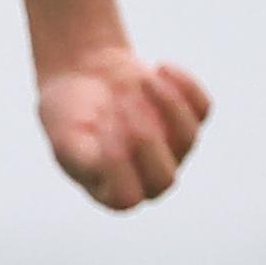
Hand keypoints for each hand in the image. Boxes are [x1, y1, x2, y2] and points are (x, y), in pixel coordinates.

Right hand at [38, 40, 208, 209]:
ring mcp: (173, 149)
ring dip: (167, 107)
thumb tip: (113, 162)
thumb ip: (82, 159)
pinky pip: (201, 108)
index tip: (98, 128)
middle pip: (164, 179)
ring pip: (188, 138)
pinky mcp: (188, 118)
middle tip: (122, 105)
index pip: (127, 197)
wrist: (84, 74)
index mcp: (113, 189)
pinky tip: (162, 68)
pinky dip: (185, 87)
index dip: (115, 166)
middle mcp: (148, 176)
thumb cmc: (69, 111)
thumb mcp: (64, 136)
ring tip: (142, 79)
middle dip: (145, 141)